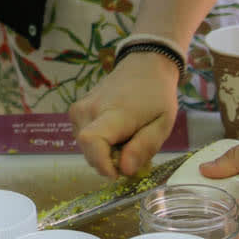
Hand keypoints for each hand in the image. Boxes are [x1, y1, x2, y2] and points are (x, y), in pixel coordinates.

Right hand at [69, 50, 182, 177]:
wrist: (144, 65)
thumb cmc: (157, 95)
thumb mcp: (162, 124)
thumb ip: (144, 147)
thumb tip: (125, 170)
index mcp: (113, 112)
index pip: (91, 141)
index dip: (101, 164)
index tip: (118, 173)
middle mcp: (89, 109)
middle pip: (88, 150)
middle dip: (108, 160)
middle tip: (132, 149)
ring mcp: (79, 108)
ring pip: (84, 146)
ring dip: (104, 151)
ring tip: (126, 137)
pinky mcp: (76, 109)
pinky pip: (83, 136)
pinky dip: (99, 142)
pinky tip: (115, 132)